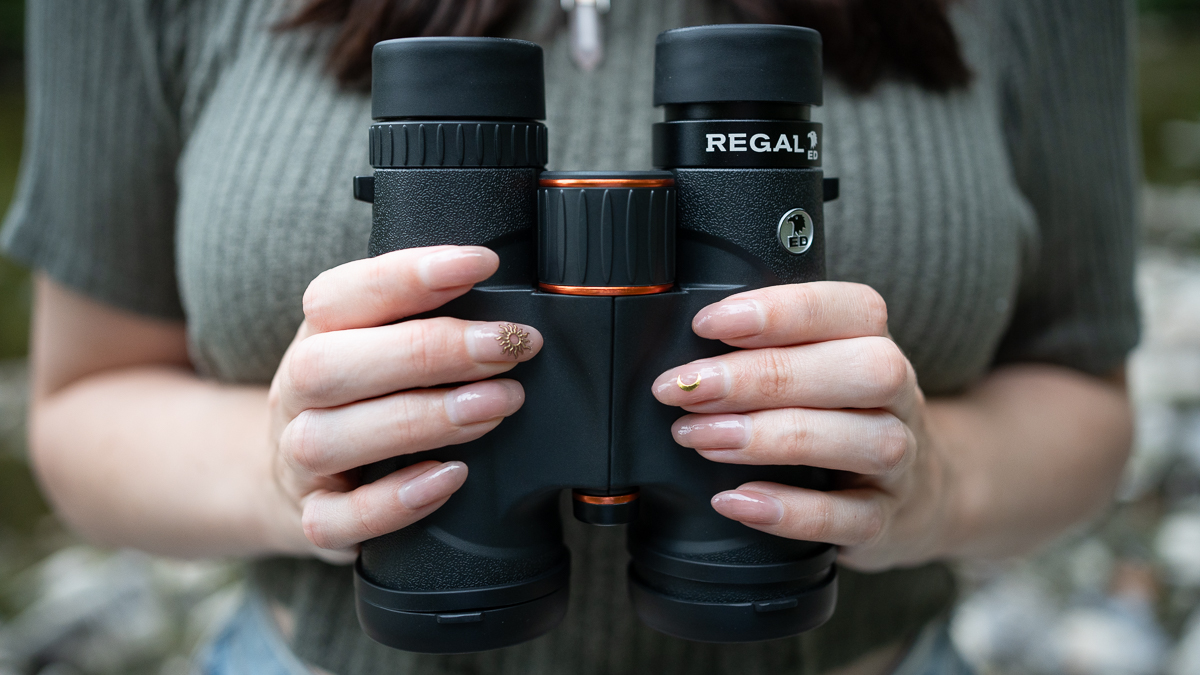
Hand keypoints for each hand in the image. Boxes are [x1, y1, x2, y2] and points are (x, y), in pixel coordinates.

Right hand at [263, 246, 541, 562]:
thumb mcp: (379, 343)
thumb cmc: (362, 396)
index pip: (342, 294)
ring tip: (497, 407)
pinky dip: (395, 502)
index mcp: (318, 334)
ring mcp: (298, 458)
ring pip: (331, 439)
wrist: (288, 479)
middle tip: (508, 348)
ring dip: (423, 420)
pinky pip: (337, 519)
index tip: (482, 263)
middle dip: (430, 350)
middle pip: (333, 364)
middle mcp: (299, 391)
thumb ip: (427, 320)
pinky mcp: (313, 518)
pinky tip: (449, 477)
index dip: (410, 275)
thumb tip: (510, 305)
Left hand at [652, 281, 954, 570]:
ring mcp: (901, 461)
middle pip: (861, 371)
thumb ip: (765, 351)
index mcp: (874, 342)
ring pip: (867, 441)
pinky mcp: (886, 520)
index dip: (780, 311)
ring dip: (772, 438)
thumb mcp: (814, 369)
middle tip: (687, 389)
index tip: (707, 323)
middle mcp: (898, 396)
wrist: (915, 494)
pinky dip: (791, 511)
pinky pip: (854, 518)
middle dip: (763, 376)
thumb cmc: (838, 415)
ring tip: (702, 439)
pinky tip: (737, 501)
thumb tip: (680, 351)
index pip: (850, 309)